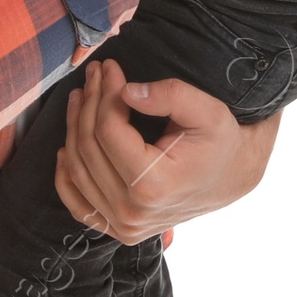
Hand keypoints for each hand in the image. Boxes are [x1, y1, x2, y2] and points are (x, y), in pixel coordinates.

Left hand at [53, 58, 279, 244]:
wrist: (231, 177)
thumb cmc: (220, 142)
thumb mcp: (207, 110)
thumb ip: (169, 95)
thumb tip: (126, 91)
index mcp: (153, 184)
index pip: (108, 130)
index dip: (105, 92)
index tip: (110, 67)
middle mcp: (133, 211)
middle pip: (89, 147)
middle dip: (88, 103)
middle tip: (94, 73)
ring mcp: (124, 226)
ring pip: (78, 171)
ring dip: (74, 128)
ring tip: (81, 96)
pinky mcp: (119, 230)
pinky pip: (79, 205)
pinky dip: (66, 176)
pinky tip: (66, 147)